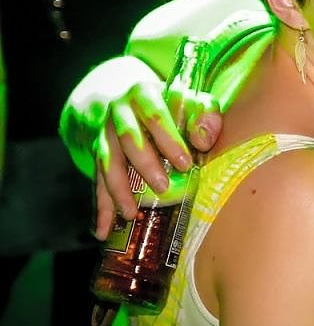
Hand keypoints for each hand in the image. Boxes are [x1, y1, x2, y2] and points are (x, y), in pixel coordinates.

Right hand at [92, 81, 221, 238]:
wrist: (132, 100)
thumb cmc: (174, 105)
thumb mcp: (192, 101)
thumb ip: (205, 115)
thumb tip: (203, 140)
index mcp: (143, 94)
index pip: (155, 115)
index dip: (169, 140)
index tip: (186, 164)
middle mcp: (117, 111)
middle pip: (127, 138)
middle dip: (145, 164)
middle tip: (163, 188)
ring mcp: (103, 133)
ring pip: (106, 162)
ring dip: (118, 189)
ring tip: (131, 214)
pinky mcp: (98, 154)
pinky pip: (96, 182)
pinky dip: (100, 207)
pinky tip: (103, 230)